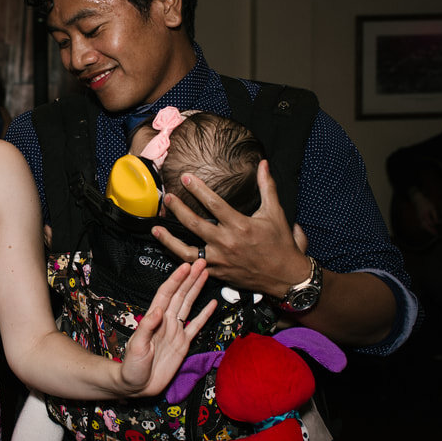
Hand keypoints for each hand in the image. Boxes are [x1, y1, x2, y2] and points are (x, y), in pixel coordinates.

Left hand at [121, 260, 216, 396]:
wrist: (136, 385)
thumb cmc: (131, 367)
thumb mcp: (136, 347)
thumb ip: (146, 328)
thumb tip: (158, 311)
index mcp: (154, 319)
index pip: (167, 294)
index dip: (176, 279)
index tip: (186, 266)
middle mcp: (166, 322)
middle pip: (180, 294)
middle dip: (190, 278)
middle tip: (201, 262)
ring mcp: (175, 331)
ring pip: (189, 305)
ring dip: (196, 289)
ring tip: (205, 274)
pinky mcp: (183, 344)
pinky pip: (196, 326)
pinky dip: (205, 315)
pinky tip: (212, 304)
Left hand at [151, 160, 310, 298]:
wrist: (285, 277)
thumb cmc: (281, 244)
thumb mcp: (276, 212)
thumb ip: (267, 187)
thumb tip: (263, 163)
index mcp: (240, 226)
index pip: (214, 204)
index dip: (198, 189)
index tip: (186, 177)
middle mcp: (227, 243)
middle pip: (195, 224)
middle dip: (178, 209)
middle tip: (167, 197)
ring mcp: (219, 260)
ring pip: (187, 249)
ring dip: (169, 239)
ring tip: (156, 227)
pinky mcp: (217, 272)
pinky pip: (193, 264)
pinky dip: (179, 257)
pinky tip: (169, 248)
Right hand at [409, 189, 438, 233]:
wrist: (419, 201)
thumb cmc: (426, 203)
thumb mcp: (432, 208)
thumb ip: (435, 215)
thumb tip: (437, 222)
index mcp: (425, 215)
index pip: (430, 223)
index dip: (435, 224)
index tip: (439, 223)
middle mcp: (421, 218)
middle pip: (425, 227)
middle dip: (430, 230)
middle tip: (436, 233)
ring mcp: (419, 219)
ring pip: (423, 227)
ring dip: (428, 230)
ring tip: (434, 232)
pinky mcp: (419, 219)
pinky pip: (422, 225)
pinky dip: (426, 227)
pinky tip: (430, 228)